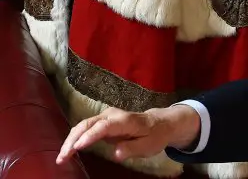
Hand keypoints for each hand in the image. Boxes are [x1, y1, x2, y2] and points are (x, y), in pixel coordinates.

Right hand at [57, 105, 199, 163]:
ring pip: (82, 126)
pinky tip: (67, 151)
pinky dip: (73, 139)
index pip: (104, 126)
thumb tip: (116, 153)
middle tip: (62, 157)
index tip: (77, 147)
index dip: (90, 136)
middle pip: (87, 124)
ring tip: (61, 158)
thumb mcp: (148, 145)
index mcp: (125, 120)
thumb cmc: (154, 135)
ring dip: (70, 141)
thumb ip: (132, 148)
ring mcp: (105, 117)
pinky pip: (83, 129)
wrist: (159, 123)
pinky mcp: (100, 123)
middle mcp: (112, 115)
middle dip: (73, 140)